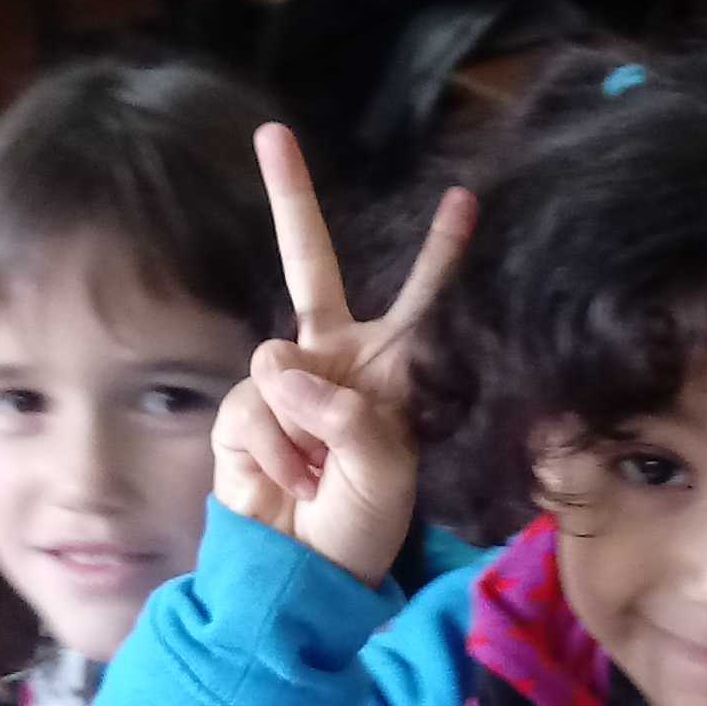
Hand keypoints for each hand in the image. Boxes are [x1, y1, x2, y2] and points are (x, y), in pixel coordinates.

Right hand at [211, 121, 468, 584]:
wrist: (300, 573)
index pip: (421, 303)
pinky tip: (284, 482)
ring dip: (297, 429)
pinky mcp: (242, 410)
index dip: (440, 253)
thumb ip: (348, 417)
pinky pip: (250, 408)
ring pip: (275, 362)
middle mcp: (336, 362)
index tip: (465, 199)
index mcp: (392, 373)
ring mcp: (285, 382)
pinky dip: (270, 452)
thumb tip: (284, 370)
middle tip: (271, 133)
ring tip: (316, 477)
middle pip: (311, 263)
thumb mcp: (386, 477)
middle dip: (291, 197)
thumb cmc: (360, 528)